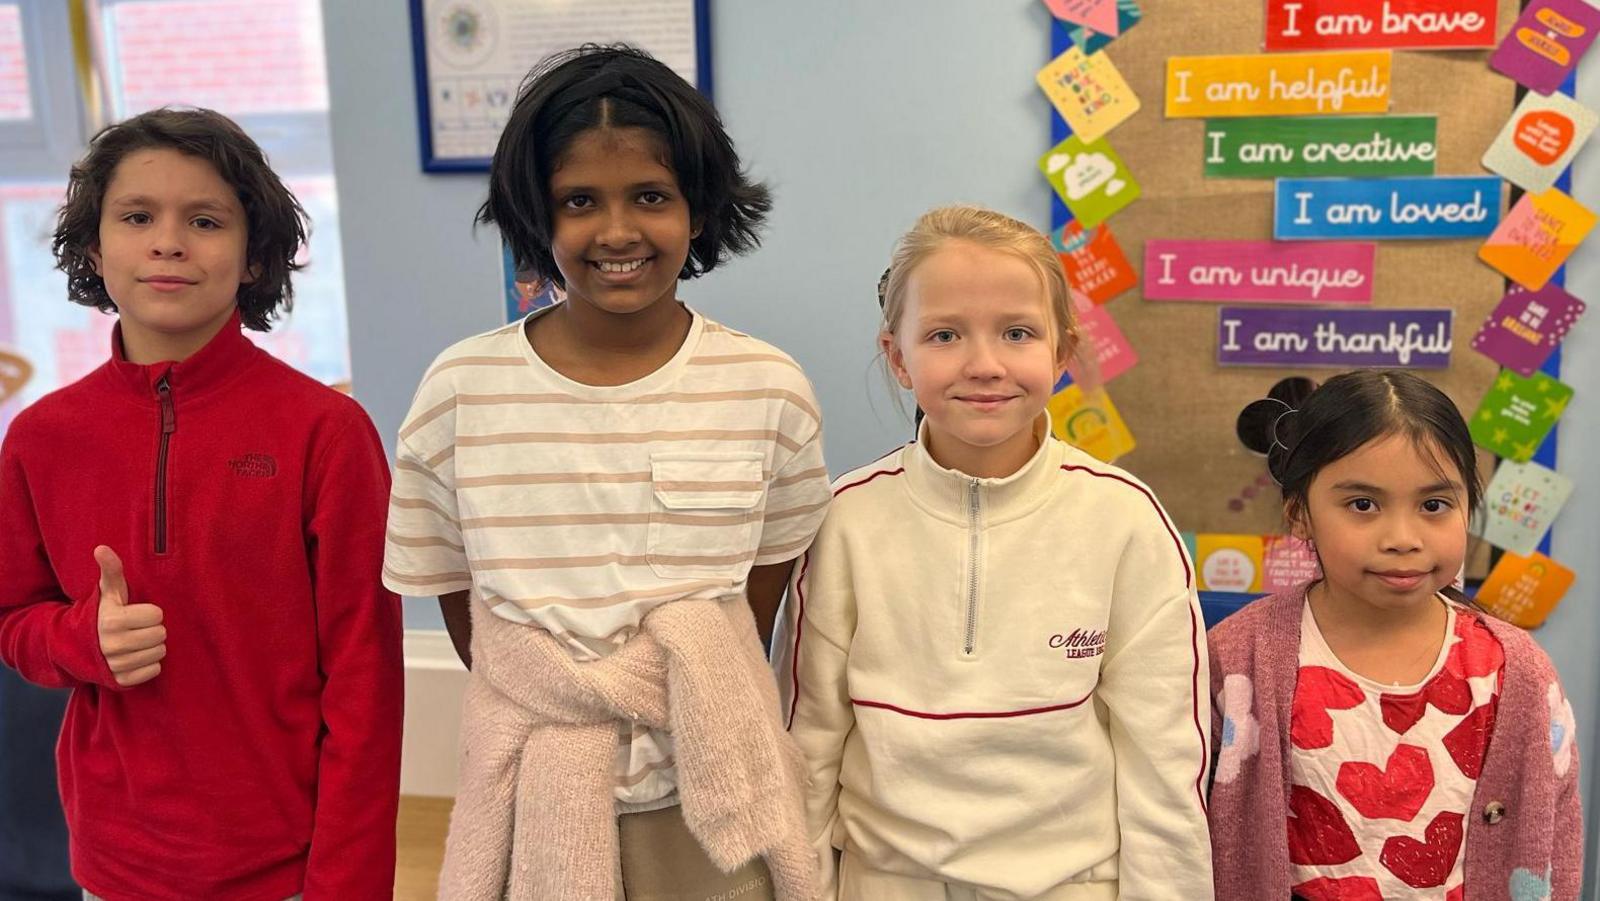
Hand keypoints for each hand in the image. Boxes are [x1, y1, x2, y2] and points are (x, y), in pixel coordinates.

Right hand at [94, 546, 164, 686]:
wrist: (78, 646)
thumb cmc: (102, 613)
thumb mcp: (107, 591)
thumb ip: (110, 569)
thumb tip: (102, 548)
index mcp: (112, 621)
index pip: (157, 615)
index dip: (150, 612)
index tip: (136, 613)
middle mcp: (113, 645)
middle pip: (161, 635)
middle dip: (153, 630)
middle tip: (137, 628)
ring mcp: (116, 665)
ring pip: (159, 653)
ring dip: (152, 647)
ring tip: (136, 641)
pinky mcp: (121, 681)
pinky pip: (153, 671)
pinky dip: (149, 664)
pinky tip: (136, 657)